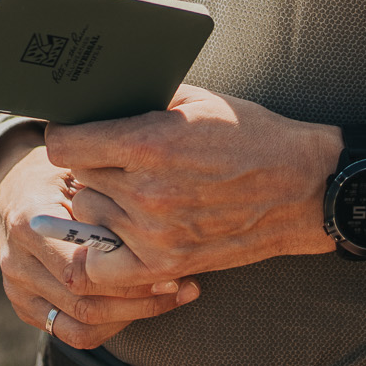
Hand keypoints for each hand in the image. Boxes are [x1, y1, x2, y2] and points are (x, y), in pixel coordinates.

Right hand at [0, 129, 199, 350]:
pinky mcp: (26, 308)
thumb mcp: (79, 172)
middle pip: (83, 304)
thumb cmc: (58, 176)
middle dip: (137, 301)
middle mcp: (17, 262)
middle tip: (178, 286)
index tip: (165, 266)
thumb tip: (155, 226)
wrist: (13, 191)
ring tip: (169, 298)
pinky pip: (72, 333)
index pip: (78, 269)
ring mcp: (18, 290)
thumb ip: (106, 199)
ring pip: (81, 327)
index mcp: (28, 224)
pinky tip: (139, 307)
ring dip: (129, 318)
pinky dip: (110, 327)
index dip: (125, 276)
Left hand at [48, 85, 340, 287]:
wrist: (303, 186)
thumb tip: (93, 100)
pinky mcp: (168, 265)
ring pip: (87, 218)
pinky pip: (103, 266)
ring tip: (124, 191)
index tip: (74, 132)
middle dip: (89, 167)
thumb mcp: (195, 99)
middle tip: (111, 161)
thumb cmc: (251, 134)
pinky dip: (102, 251)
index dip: (64, 134)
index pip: (62, 144)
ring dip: (98, 204)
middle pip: (76, 180)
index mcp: (148, 142)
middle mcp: (146, 191)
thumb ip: (140, 101)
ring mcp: (155, 233)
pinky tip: (119, 232)